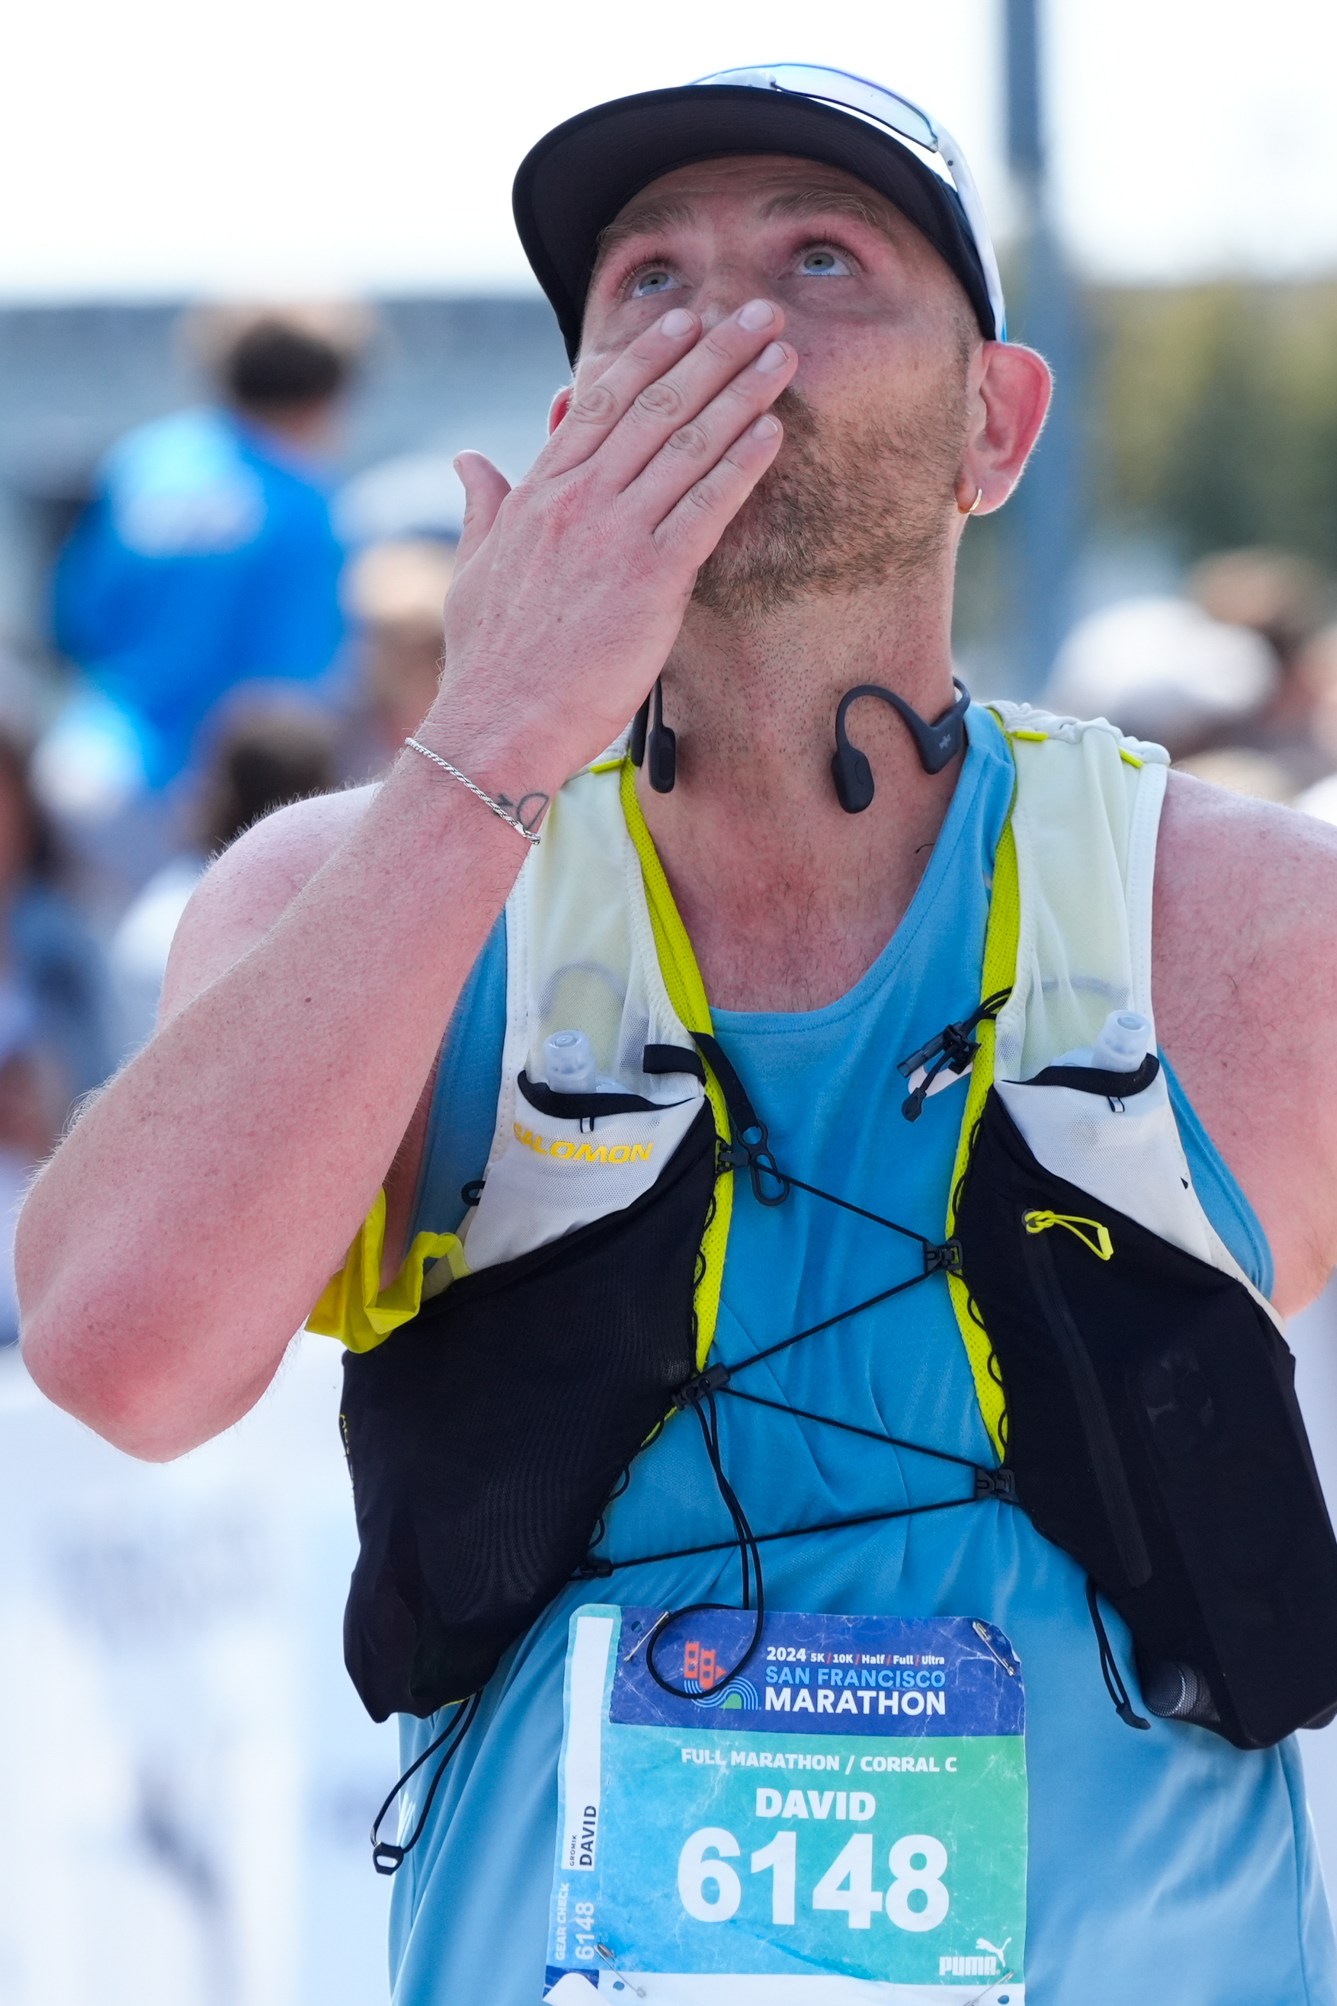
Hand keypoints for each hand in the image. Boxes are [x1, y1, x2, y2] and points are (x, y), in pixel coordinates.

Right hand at [428, 299, 798, 785]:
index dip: (648, 356)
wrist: (497, 724)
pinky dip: (741, 464)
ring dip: (741, 393)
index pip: (600, 405)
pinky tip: (772, 431)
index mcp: (537, 493)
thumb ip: (482, 506)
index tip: (685, 321)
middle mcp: (578, 500)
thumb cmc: (489, 660)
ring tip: (782, 355)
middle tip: (756, 312)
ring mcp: (615, 535)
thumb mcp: (473, 569)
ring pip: (687, 445)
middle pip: (655, 407)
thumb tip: (470, 459)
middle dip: (712, 353)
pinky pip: (706, 507)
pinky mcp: (651, 578)